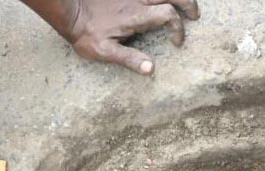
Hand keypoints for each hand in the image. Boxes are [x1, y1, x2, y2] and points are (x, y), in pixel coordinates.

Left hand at [22, 0, 199, 75]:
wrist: (70, 12)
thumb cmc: (86, 34)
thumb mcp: (105, 52)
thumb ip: (129, 59)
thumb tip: (151, 69)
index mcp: (136, 17)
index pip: (168, 15)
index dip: (178, 29)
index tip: (176, 43)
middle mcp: (137, 0)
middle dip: (188, 4)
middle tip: (194, 16)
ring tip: (185, 6)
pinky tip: (162, 1)